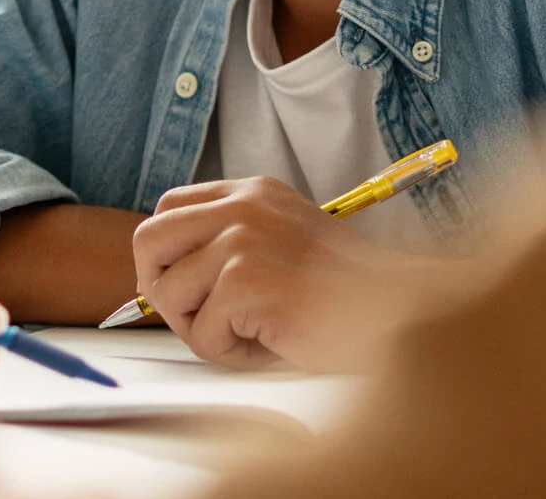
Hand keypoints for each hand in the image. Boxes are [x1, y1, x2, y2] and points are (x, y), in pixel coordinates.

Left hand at [131, 177, 420, 370]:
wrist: (396, 313)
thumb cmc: (344, 293)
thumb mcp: (281, 243)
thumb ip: (228, 244)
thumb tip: (160, 277)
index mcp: (251, 192)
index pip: (167, 208)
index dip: (164, 255)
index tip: (183, 286)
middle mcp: (242, 208)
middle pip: (149, 241)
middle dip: (161, 288)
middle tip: (198, 317)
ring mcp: (242, 242)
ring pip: (169, 294)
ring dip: (203, 329)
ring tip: (251, 333)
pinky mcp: (246, 284)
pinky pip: (202, 334)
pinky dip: (231, 354)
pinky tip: (272, 343)